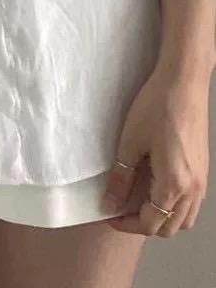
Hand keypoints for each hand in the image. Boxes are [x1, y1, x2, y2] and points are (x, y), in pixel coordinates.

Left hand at [102, 62, 209, 235]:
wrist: (183, 83)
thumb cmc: (156, 107)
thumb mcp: (130, 143)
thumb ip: (120, 178)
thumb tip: (110, 203)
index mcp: (174, 185)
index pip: (150, 223)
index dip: (126, 224)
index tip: (109, 213)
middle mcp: (193, 189)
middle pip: (169, 228)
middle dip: (144, 224)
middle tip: (121, 207)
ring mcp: (202, 181)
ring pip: (184, 219)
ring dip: (161, 217)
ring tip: (138, 199)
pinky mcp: (203, 170)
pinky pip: (191, 203)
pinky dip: (174, 205)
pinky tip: (156, 186)